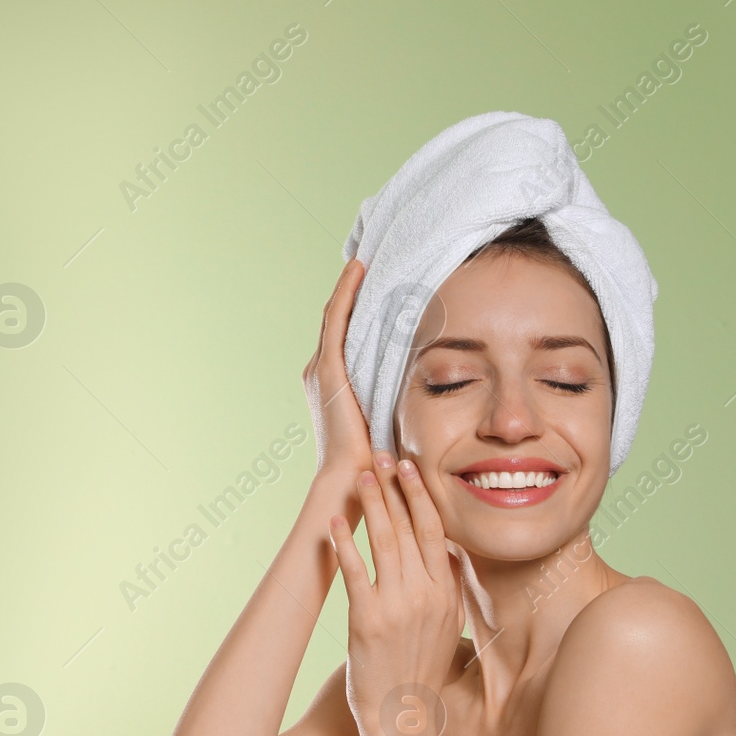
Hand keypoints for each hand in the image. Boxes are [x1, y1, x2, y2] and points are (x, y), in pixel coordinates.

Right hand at [303, 258, 372, 480]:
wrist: (349, 475)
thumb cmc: (370, 456)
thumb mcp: (381, 418)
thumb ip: (388, 397)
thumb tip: (415, 387)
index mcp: (330, 382)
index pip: (342, 335)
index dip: (353, 308)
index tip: (371, 284)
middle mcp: (319, 371)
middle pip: (335, 320)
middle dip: (349, 291)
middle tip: (367, 261)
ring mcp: (321, 368)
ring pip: (335, 314)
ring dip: (348, 285)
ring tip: (363, 260)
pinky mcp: (329, 368)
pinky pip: (338, 320)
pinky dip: (346, 293)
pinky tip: (358, 271)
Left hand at [327, 452, 464, 735]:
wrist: (402, 716)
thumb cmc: (420, 668)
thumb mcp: (448, 625)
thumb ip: (450, 586)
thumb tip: (451, 551)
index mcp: (446, 593)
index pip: (436, 532)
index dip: (422, 496)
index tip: (411, 467)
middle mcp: (426, 596)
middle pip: (410, 529)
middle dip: (395, 489)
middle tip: (382, 457)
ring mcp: (397, 606)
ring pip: (385, 543)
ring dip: (372, 505)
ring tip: (360, 477)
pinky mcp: (367, 620)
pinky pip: (355, 572)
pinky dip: (344, 543)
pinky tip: (333, 521)